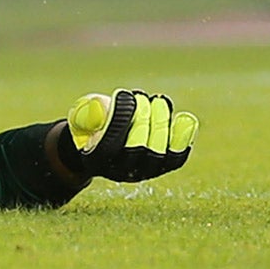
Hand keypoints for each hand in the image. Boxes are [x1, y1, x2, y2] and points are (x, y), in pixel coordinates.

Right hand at [62, 89, 196, 181]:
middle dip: (142, 118)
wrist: (103, 139)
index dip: (119, 119)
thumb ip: (86, 112)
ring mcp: (142, 172)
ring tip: (158, 101)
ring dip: (161, 123)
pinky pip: (175, 158)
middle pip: (137, 150)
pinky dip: (182, 138)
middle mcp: (119, 172)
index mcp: (94, 160)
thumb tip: (101, 107)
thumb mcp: (82, 115)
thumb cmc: (92, 123)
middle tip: (142, 98)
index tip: (125, 97)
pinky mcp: (161, 167)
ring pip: (157, 154)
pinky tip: (187, 119)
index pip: (108, 145)